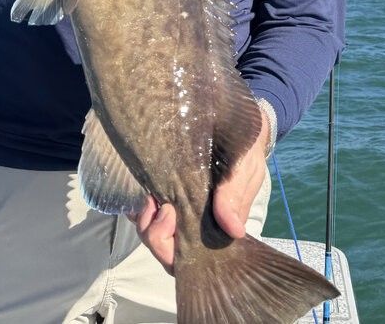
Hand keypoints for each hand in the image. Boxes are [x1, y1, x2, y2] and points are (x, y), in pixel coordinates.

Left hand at [132, 113, 269, 272]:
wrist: (237, 125)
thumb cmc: (243, 152)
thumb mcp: (246, 168)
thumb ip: (236, 195)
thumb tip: (234, 230)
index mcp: (216, 228)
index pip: (191, 258)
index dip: (174, 249)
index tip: (171, 216)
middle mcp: (194, 225)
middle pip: (166, 250)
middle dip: (156, 235)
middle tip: (162, 207)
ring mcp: (178, 210)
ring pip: (153, 234)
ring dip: (146, 221)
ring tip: (152, 197)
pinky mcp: (164, 193)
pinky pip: (144, 213)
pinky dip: (138, 209)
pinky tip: (143, 193)